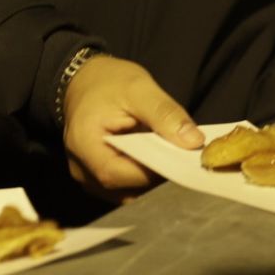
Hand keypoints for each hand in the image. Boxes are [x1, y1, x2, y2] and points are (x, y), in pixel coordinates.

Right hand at [63, 56, 203, 193]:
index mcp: (84, 144)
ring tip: (169, 157)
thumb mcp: (140, 88)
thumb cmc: (108, 82)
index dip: (153, 171)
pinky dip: (143, 178)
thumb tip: (194, 142)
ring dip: (151, 180)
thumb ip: (166, 114)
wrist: (86, 81)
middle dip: (157, 177)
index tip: (181, 159)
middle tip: (182, 158)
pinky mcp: (96, 179)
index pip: (118, 174)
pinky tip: (157, 160)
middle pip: (124, 188)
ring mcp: (87, 177)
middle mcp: (80, 168)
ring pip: (126, 193)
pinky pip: (124, 189)